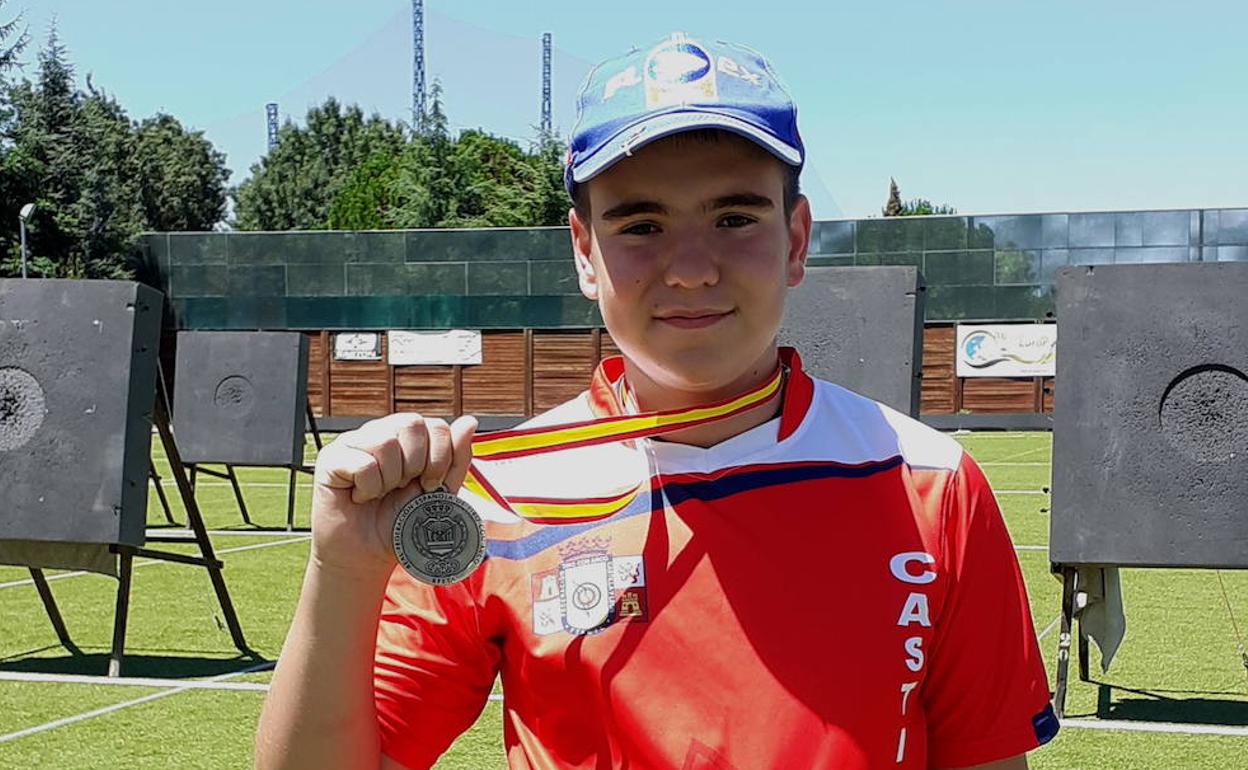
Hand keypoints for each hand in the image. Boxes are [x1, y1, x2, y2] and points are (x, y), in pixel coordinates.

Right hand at [308, 413, 477, 578]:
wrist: (369, 555)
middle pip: (411, 423)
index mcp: (408, 437)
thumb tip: (470, 421)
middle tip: (404, 488)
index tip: (431, 486)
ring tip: (381, 493)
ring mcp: (354, 442)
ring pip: (385, 441)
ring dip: (390, 478)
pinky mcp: (331, 458)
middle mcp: (381, 432)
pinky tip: (361, 497)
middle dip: (416, 464)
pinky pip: (362, 463)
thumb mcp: (438, 493)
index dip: (440, 458)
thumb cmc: (400, 523)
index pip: (435, 425)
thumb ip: (455, 458)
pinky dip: (368, 488)